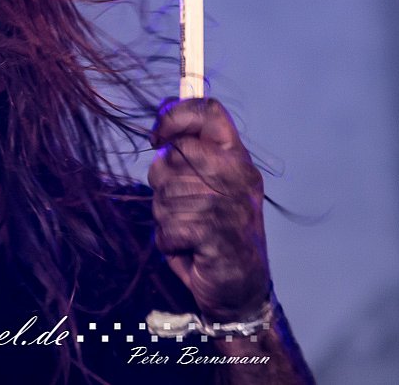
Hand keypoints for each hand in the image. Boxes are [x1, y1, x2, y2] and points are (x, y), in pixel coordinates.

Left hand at [148, 98, 269, 322]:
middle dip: (163, 182)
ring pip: (165, 194)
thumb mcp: (209, 186)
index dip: (174, 115)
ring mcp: (229, 203)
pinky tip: (189, 249)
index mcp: (236, 157)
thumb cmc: (215, 232)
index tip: (157, 136)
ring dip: (166, 217)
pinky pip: (167, 227)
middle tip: (180, 205)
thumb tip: (158, 136)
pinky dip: (169, 242)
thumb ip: (189, 158)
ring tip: (189, 230)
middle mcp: (236, 174)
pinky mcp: (216, 233)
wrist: (241, 287)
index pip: (208, 111)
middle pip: (174, 152)